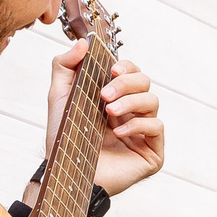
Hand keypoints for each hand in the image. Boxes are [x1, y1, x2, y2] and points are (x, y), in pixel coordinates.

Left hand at [45, 41, 165, 198]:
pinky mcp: (152, 151)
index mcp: (115, 98)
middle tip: (104, 95)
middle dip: (126, 83)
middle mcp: (132, 112)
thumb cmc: (65, 140)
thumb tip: (84, 43)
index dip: (126, 66)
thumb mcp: (59, 98)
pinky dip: (138, 125)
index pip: (132, 72)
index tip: (111, 69)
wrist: (65, 174)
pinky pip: (157, 127)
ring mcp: (143, 132)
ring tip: (108, 113)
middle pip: (145, 82)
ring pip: (153, 101)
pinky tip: (118, 133)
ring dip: (130, 102)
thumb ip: (65, 67)